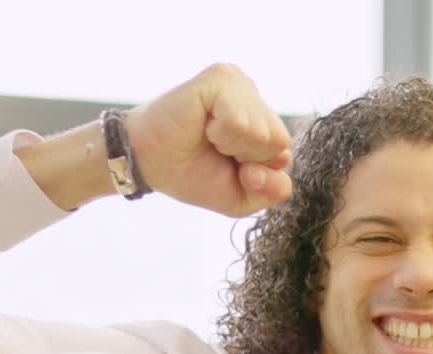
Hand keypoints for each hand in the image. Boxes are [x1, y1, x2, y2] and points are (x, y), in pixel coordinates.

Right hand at [125, 63, 292, 215]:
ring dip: (231, 146)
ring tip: (207, 135)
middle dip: (246, 159)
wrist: (149, 162)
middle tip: (215, 149)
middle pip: (278, 143)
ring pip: (261, 133)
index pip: (283, 155)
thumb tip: (284, 164)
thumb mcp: (240, 197)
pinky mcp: (222, 77)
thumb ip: (272, 190)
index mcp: (262, 122)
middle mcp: (254, 98)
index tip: (229, 168)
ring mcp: (240, 83)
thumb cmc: (191, 173)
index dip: (257, 174)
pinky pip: (240, 121)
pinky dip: (221, 133)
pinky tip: (203, 124)